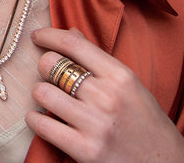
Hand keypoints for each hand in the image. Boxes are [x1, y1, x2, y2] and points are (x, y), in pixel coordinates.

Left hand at [27, 27, 183, 162]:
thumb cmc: (148, 127)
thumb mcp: (132, 88)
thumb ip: (100, 61)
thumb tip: (71, 32)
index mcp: (122, 77)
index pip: (74, 44)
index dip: (49, 36)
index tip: (37, 36)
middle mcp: (108, 97)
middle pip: (51, 65)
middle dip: (45, 68)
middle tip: (51, 78)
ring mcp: (96, 124)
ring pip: (41, 92)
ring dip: (41, 95)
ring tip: (50, 101)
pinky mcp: (85, 150)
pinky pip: (41, 124)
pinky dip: (35, 120)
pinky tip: (43, 121)